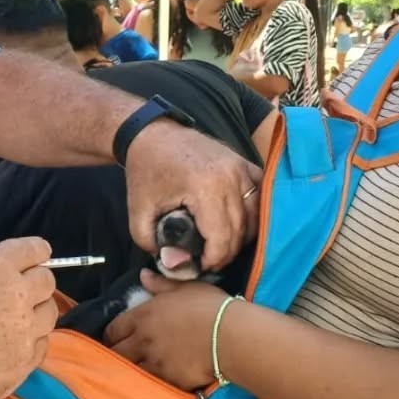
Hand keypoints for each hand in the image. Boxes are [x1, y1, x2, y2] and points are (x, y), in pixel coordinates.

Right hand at [0, 237, 57, 398]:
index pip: (34, 250)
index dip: (37, 250)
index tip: (37, 254)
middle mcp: (19, 297)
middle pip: (47, 281)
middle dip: (37, 280)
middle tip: (23, 287)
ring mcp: (24, 334)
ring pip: (49, 314)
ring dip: (38, 311)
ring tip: (20, 318)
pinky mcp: (23, 365)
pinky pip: (42, 346)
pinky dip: (33, 341)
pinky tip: (16, 344)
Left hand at [105, 271, 226, 390]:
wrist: (231, 336)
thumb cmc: (208, 306)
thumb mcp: (184, 288)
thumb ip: (159, 284)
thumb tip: (143, 275)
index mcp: (143, 316)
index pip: (112, 330)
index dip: (112, 334)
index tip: (116, 337)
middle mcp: (143, 341)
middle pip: (116, 353)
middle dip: (116, 353)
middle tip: (122, 354)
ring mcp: (155, 363)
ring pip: (130, 371)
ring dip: (130, 369)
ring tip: (135, 368)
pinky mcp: (169, 380)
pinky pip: (151, 384)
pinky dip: (149, 382)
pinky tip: (154, 379)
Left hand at [124, 121, 261, 269]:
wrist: (152, 134)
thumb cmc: (146, 171)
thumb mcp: (138, 210)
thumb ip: (151, 242)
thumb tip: (175, 265)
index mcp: (205, 187)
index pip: (222, 238)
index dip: (213, 259)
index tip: (200, 264)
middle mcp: (231, 176)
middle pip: (241, 230)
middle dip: (226, 252)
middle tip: (208, 259)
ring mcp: (241, 167)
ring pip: (255, 216)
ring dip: (241, 236)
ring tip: (220, 244)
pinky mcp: (245, 163)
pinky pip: (260, 197)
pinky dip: (253, 215)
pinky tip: (236, 225)